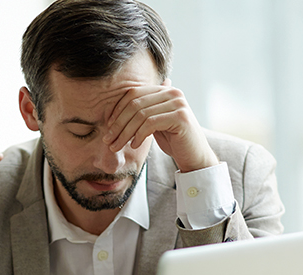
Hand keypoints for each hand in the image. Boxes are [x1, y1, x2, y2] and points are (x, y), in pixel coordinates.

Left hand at [103, 82, 218, 172]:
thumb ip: (141, 111)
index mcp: (165, 90)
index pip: (133, 93)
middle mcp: (173, 93)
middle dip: (118, 123)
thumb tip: (118, 105)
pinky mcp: (181, 117)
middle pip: (135, 103)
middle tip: (108, 140)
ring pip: (141, 115)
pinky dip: (139, 135)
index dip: (117, 109)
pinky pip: (151, 123)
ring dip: (125, 132)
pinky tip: (134, 145)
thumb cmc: (173, 140)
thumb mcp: (153, 123)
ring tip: (117, 146)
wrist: (194, 156)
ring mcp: (178, 104)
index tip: (108, 126)